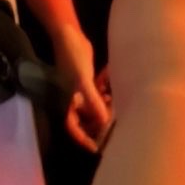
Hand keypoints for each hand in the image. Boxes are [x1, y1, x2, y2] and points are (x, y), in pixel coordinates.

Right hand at [53, 24, 112, 151]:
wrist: (70, 35)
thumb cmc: (72, 58)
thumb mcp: (83, 81)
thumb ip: (93, 102)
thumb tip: (105, 122)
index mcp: (67, 102)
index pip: (73, 127)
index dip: (84, 139)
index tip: (96, 148)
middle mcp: (74, 99)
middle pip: (86, 120)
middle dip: (98, 126)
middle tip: (114, 133)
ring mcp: (81, 91)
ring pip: (94, 108)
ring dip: (104, 110)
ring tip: (117, 110)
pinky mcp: (88, 82)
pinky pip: (98, 95)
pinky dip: (105, 96)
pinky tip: (112, 91)